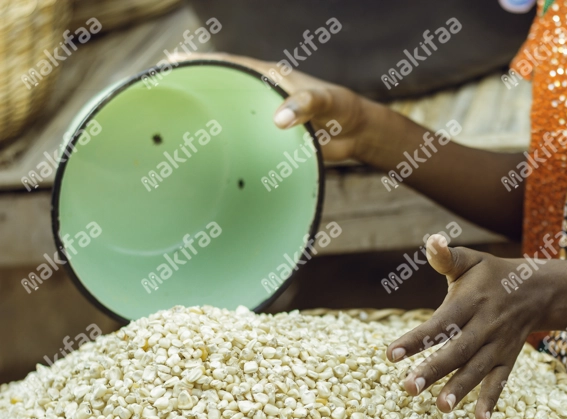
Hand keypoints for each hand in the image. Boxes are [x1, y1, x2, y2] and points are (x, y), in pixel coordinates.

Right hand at [168, 52, 374, 162]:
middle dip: (196, 94)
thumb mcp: (326, 101)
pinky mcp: (270, 141)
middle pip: (222, 92)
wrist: (357, 133)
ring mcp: (263, 119)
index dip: (200, 63)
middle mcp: (261, 96)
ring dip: (210, 126)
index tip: (170, 62)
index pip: (228, 65)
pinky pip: (245, 143)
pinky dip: (230, 149)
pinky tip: (211, 162)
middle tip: (163, 100)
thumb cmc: (342, 108)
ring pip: (231, 120)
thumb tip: (279, 120)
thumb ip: (306, 105)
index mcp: (269, 77)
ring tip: (175, 134)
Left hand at [387, 235, 549, 418]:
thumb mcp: (471, 261)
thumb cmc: (491, 275)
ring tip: (440, 407)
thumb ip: (446, 256)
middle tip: (408, 388)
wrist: (538, 290)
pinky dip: (491, 401)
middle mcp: (485, 325)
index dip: (416, 338)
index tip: (389, 354)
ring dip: (460, 389)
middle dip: (434, 370)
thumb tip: (432, 240)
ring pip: (477, 370)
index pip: (441, 322)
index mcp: (471, 301)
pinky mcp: (507, 360)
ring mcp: (498, 345)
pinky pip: (499, 382)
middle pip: (458, 350)